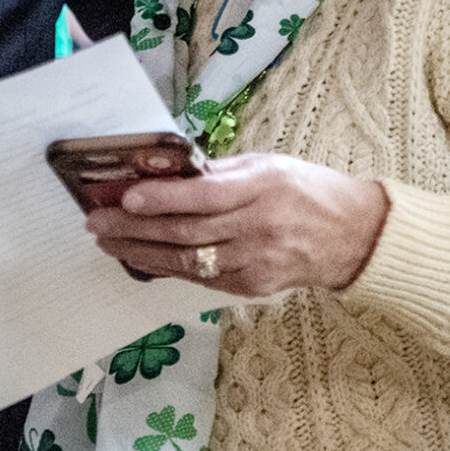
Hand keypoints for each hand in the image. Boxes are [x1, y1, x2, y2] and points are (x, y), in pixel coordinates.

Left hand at [84, 153, 388, 297]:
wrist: (352, 236)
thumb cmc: (305, 190)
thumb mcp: (267, 164)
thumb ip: (220, 171)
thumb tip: (165, 170)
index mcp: (263, 187)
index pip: (206, 195)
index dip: (163, 198)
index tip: (126, 197)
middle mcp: (259, 226)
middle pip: (188, 232)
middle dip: (135, 229)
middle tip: (97, 223)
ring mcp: (255, 261)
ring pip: (188, 261)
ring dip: (141, 252)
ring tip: (108, 243)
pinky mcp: (252, 286)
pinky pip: (201, 278)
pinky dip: (166, 268)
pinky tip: (141, 258)